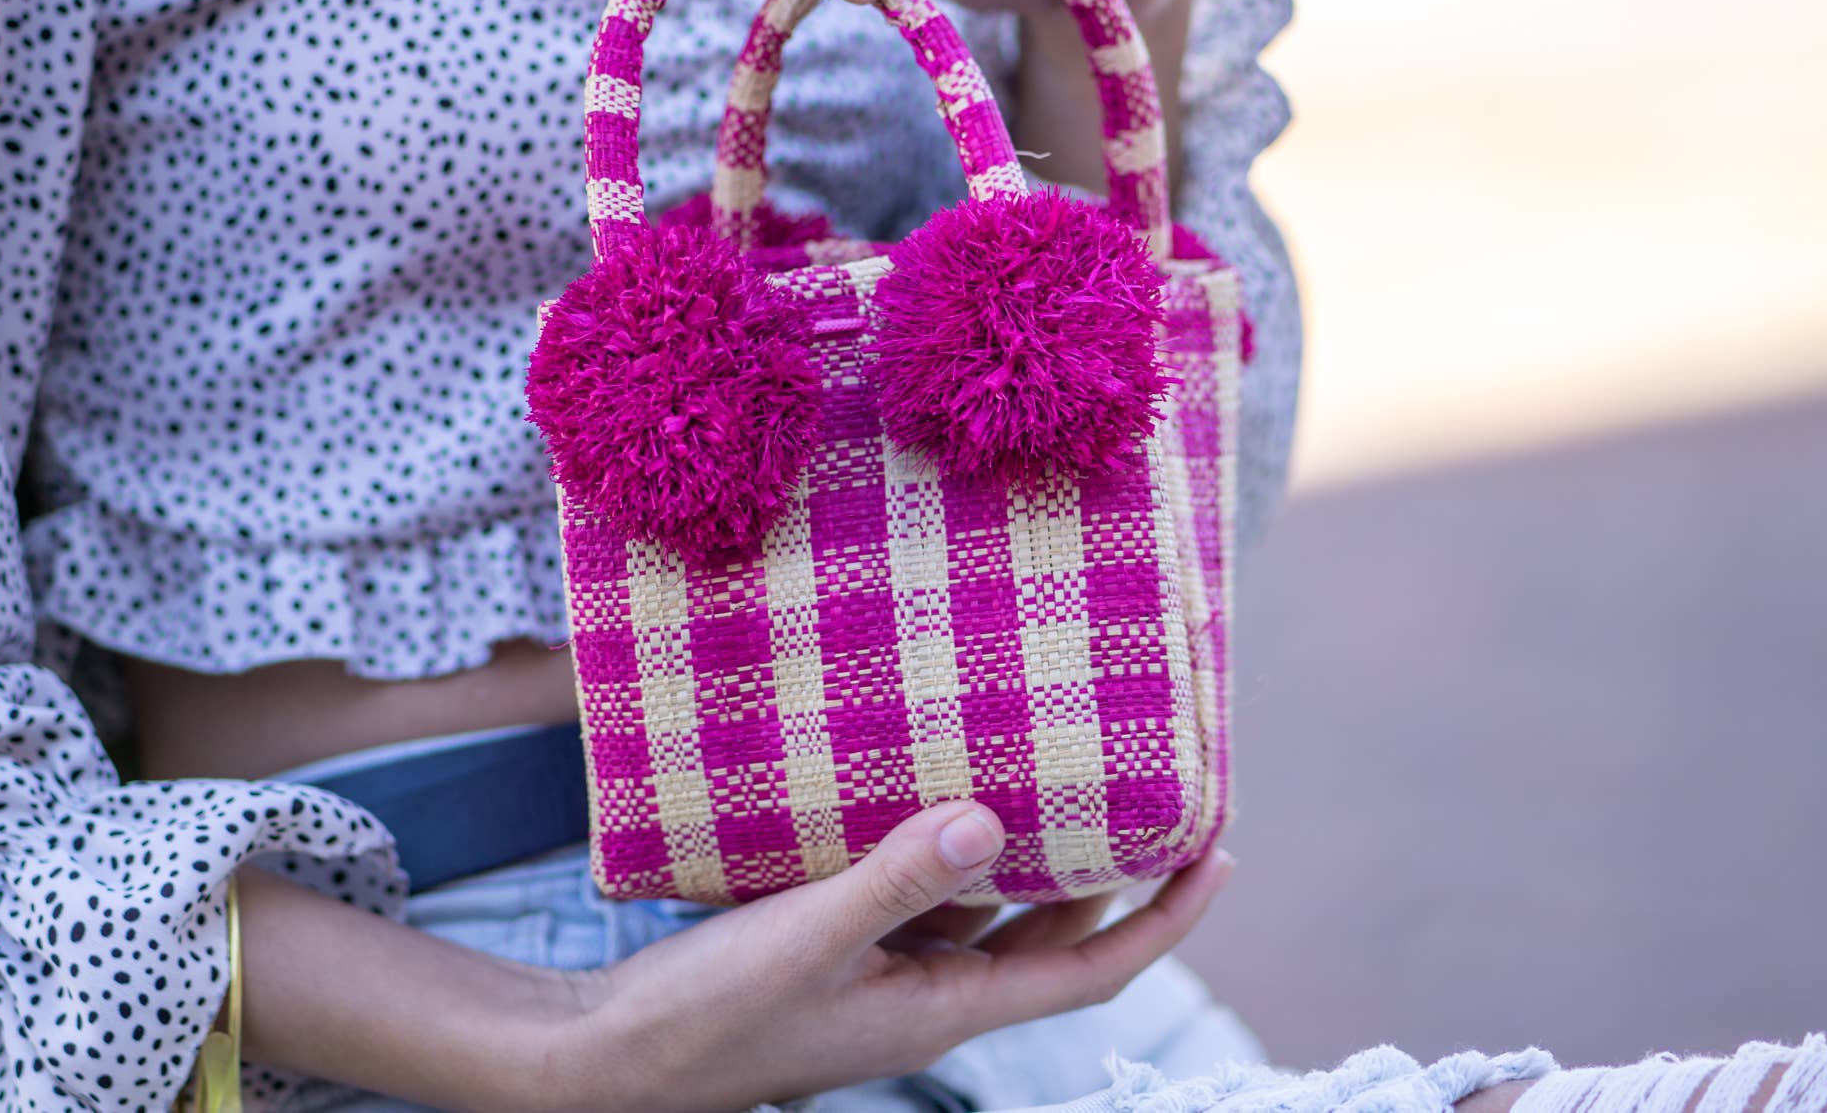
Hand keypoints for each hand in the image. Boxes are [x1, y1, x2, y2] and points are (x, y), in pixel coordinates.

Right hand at [558, 802, 1234, 1112]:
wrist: (608, 1059)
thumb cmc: (706, 1017)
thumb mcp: (806, 941)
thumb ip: (895, 881)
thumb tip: (990, 819)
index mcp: (946, 1008)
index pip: (1091, 969)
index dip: (1167, 919)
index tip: (1219, 853)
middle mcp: (930, 994)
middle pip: (1053, 932)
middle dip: (1112, 870)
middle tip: (1151, 787)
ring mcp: (884, 974)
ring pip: (985, 908)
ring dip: (1028, 851)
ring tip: (1060, 767)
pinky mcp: (837, 948)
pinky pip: (918, 895)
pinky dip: (943, 848)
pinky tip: (934, 787)